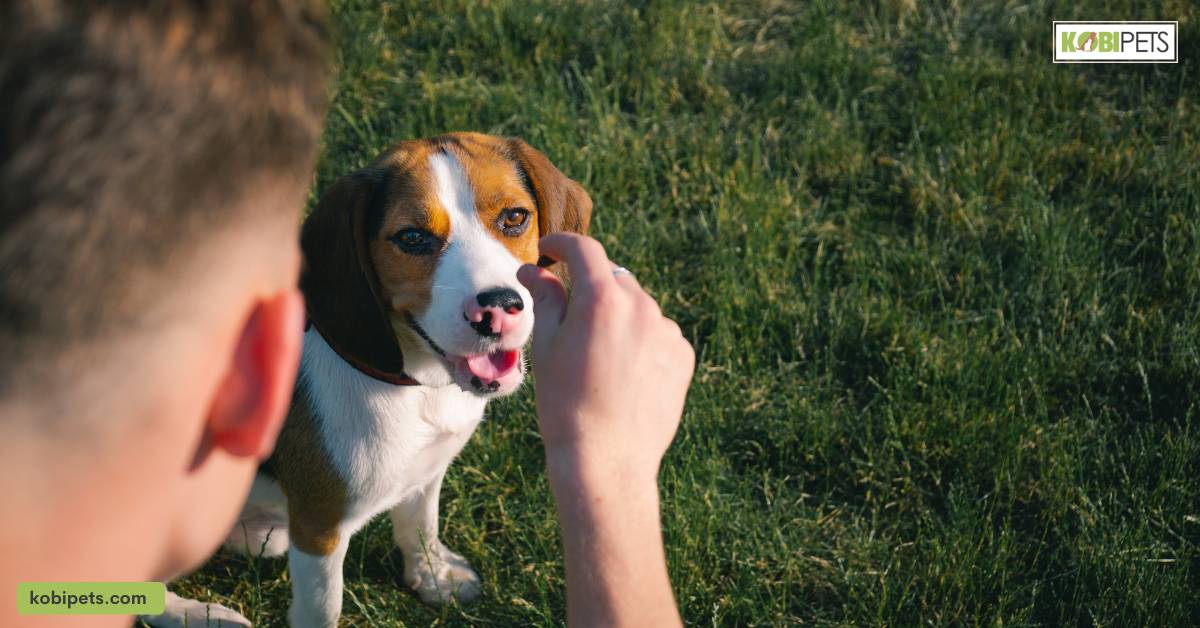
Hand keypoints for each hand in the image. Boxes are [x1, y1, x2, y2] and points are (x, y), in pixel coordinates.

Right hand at [517, 233, 694, 487]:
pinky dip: (641, 342)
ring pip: (637, 308)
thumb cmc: (565, 405)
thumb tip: (537, 270)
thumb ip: (546, 299)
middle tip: (569, 320)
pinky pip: (658, 334)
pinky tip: (624, 376)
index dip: (562, 244)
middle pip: (612, 280)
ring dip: (618, 318)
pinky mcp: (683, 355)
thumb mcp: (547, 348)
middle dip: (590, 290)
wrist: (607, 460)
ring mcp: (667, 331)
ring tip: (599, 362)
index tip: (549, 251)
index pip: (584, 250)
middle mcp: (641, 306)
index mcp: (602, 299)